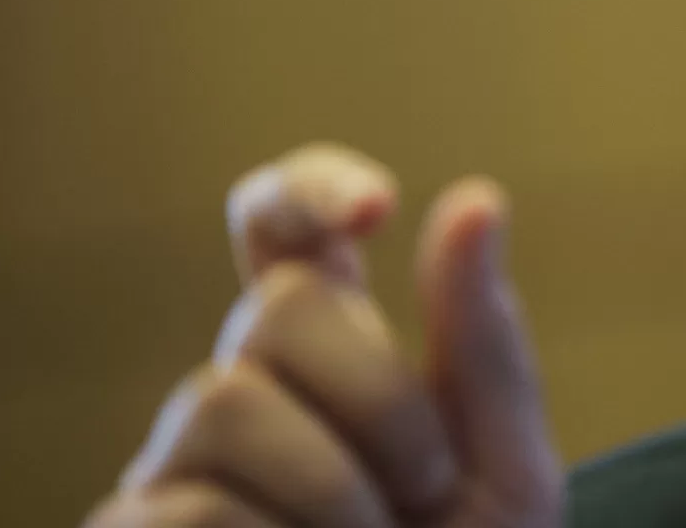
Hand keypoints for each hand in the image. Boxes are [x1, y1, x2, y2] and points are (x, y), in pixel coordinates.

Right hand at [83, 144, 564, 527]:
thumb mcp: (509, 469)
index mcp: (336, 356)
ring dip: (334, 485)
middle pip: (276, 307)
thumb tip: (474, 198)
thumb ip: (486, 344)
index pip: (282, 230)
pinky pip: (182, 507)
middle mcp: (244, 395)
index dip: (309, 189)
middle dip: (377, 390)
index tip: (377, 208)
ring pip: (221, 400)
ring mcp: (176, 471)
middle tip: (425, 488)